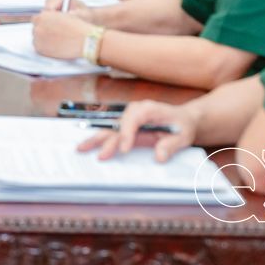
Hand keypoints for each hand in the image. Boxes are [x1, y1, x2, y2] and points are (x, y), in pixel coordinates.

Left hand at [31, 9, 92, 59]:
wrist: (84, 41)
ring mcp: (37, 38)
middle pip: (36, 28)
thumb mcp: (64, 14)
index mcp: (43, 15)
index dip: (44, 22)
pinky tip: (54, 46)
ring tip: (55, 40)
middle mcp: (38, 26)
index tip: (49, 25)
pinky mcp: (39, 49)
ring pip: (37, 37)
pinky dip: (44, 47)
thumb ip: (52, 15)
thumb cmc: (77, 28)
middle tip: (53, 34)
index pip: (37, 18)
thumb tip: (45, 17)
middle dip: (43, 30)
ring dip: (43, 38)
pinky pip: (38, 46)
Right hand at [76, 99, 196, 163]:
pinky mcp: (126, 128)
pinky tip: (90, 147)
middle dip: (107, 140)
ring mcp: (128, 119)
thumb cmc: (182, 125)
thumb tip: (159, 156)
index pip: (133, 119)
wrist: (183, 120)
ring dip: (96, 139)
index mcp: (148, 108)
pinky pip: (112, 134)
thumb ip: (171, 145)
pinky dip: (101, 141)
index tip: (125, 149)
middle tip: (101, 155)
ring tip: (81, 148)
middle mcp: (134, 112)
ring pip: (110, 129)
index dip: (127, 133)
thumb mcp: (183, 135)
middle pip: (117, 125)